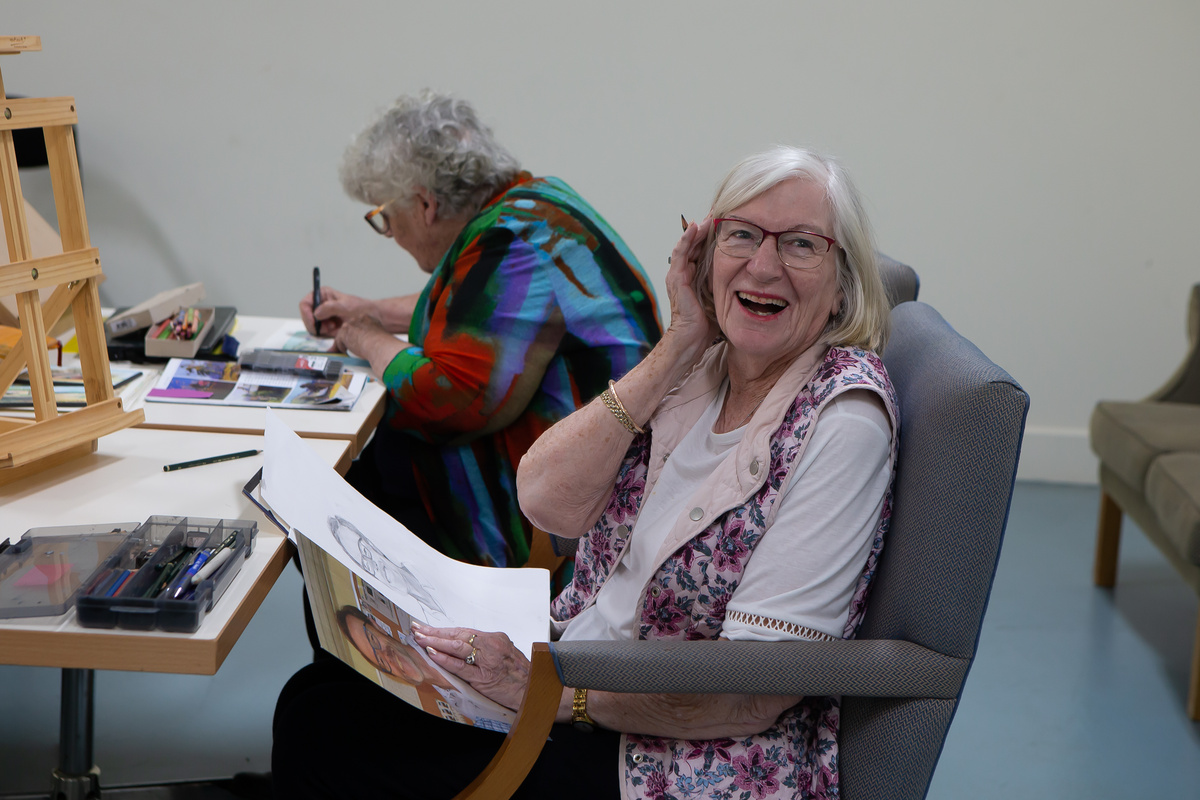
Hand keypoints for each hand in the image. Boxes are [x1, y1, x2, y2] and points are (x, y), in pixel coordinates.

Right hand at [299, 286, 375, 337]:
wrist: (372, 318)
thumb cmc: (362, 308)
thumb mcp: (345, 306)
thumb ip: (330, 308)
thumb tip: (316, 313)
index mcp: (323, 294)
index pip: (305, 304)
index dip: (306, 314)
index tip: (314, 323)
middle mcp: (321, 304)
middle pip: (307, 318)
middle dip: (316, 325)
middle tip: (328, 328)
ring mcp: (323, 316)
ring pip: (313, 327)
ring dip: (322, 331)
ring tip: (335, 328)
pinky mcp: (327, 326)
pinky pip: (320, 334)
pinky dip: (327, 335)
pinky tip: (337, 331)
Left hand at [411, 622, 529, 711]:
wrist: (536, 692)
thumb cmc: (521, 676)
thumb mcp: (505, 655)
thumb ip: (485, 651)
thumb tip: (461, 648)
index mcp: (495, 638)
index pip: (463, 631)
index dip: (444, 630)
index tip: (428, 628)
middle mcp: (491, 645)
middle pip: (457, 635)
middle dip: (435, 632)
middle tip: (417, 629)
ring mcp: (488, 660)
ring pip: (457, 646)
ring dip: (435, 641)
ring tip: (420, 638)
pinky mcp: (485, 677)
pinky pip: (461, 666)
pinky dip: (445, 659)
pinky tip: (433, 653)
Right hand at [664, 217, 720, 361]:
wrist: (691, 339)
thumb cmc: (706, 323)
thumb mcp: (721, 297)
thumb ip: (728, 283)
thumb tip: (751, 276)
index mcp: (694, 274)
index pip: (703, 248)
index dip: (714, 235)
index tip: (728, 221)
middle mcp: (684, 271)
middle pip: (696, 243)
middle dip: (707, 227)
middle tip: (720, 210)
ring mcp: (678, 273)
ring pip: (688, 243)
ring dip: (698, 228)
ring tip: (710, 214)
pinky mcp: (676, 278)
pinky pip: (681, 253)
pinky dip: (687, 238)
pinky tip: (696, 226)